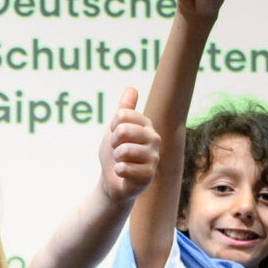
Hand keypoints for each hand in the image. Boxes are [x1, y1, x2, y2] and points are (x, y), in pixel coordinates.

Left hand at [99, 86, 156, 204]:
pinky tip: (124, 174)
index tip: (115, 135)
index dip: (112, 127)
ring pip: (124, 151)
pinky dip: (118, 171)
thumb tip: (131, 88)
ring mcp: (154, 157)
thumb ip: (124, 110)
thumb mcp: (115, 129)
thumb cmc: (115, 152)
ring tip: (122, 162)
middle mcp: (154, 138)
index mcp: (146, 125)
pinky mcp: (149, 175)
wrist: (113, 180)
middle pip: (123, 131)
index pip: (122, 115)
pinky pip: (124, 168)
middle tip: (117, 151)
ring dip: (116, 159)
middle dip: (113, 143)